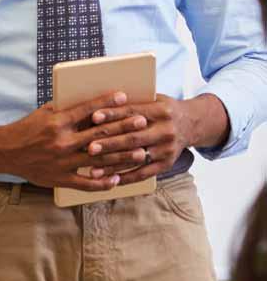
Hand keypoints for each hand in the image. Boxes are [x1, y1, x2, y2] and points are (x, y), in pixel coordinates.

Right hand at [0, 91, 148, 189]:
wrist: (6, 152)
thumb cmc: (26, 129)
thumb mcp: (44, 113)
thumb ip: (66, 109)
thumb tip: (90, 104)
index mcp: (57, 122)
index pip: (87, 110)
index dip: (107, 102)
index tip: (124, 96)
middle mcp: (62, 141)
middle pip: (100, 134)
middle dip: (123, 127)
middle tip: (142, 122)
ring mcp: (63, 162)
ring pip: (98, 159)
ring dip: (121, 156)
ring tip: (140, 152)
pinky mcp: (60, 178)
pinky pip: (86, 183)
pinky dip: (103, 182)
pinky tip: (117, 179)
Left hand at [86, 94, 202, 183]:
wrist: (192, 123)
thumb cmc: (162, 109)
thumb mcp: (153, 99)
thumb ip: (132, 102)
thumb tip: (99, 102)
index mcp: (161, 110)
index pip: (132, 112)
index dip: (113, 114)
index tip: (94, 117)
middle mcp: (166, 130)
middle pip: (133, 138)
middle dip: (109, 144)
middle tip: (89, 148)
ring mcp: (168, 149)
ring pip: (136, 158)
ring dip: (113, 165)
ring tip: (93, 170)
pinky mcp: (167, 164)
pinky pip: (144, 173)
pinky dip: (126, 177)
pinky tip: (110, 180)